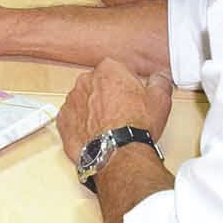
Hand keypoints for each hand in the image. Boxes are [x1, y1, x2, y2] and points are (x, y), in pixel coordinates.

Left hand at [55, 59, 174, 165]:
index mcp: (108, 69)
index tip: (134, 97)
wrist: (117, 153)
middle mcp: (86, 81)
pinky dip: (82, 125)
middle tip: (123, 113)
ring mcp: (71, 100)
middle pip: (99, 84)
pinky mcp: (63, 120)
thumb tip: (160, 77)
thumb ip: (160, 82)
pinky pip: (73, 118)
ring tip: (110, 127)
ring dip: (94, 110)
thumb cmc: (136, 126)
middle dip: (109, 95)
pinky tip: (96, 134)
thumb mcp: (160, 100)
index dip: (128, 85)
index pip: (119, 70)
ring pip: (85, 101)